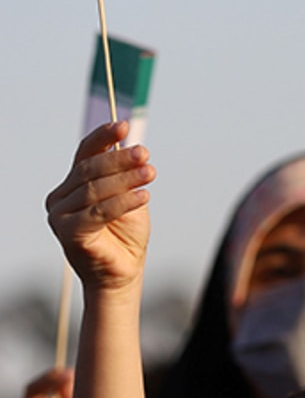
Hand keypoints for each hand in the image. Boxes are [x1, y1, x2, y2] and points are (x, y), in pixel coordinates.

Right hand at [45, 122, 153, 293]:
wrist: (123, 273)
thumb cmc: (126, 236)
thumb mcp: (130, 199)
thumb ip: (125, 176)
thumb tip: (132, 145)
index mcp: (71, 185)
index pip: (84, 154)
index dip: (103, 138)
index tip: (124, 125)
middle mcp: (60, 198)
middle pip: (90, 170)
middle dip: (119, 160)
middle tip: (146, 154)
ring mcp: (60, 216)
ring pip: (95, 190)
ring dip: (126, 179)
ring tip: (151, 172)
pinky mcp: (68, 233)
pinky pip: (98, 212)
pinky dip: (123, 202)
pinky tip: (144, 196)